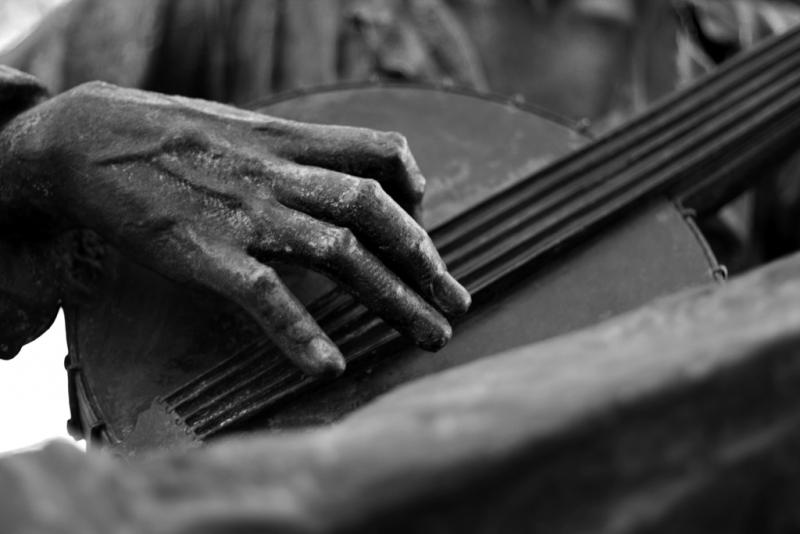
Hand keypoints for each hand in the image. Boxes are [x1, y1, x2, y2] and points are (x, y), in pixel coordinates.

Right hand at [0, 81, 469, 375]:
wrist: (89, 139)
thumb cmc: (171, 139)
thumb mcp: (245, 128)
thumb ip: (297, 154)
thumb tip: (343, 183)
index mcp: (291, 141)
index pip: (381, 152)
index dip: (415, 189)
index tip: (425, 225)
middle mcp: (281, 174)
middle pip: (377, 212)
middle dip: (425, 262)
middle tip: (457, 305)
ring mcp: (247, 213)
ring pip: (340, 252)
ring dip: (394, 298)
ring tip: (431, 336)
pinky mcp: (206, 251)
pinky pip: (265, 295)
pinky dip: (301, 332)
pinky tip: (330, 365)